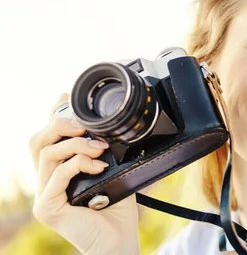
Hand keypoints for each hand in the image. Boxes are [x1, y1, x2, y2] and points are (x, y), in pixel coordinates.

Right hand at [29, 94, 139, 254]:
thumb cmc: (117, 208)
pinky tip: (98, 165)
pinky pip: (58, 174)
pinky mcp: (46, 207)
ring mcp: (43, 194)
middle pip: (38, 140)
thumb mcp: (112, 170)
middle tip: (85, 125)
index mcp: (58, 170)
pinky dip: (79, 164)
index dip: (53, 115)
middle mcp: (46, 180)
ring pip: (47, 153)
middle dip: (60, 124)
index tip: (65, 98)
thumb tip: (108, 127)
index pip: (47, 137)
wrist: (119, 239)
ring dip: (76, 145)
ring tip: (99, 149)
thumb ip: (103, 150)